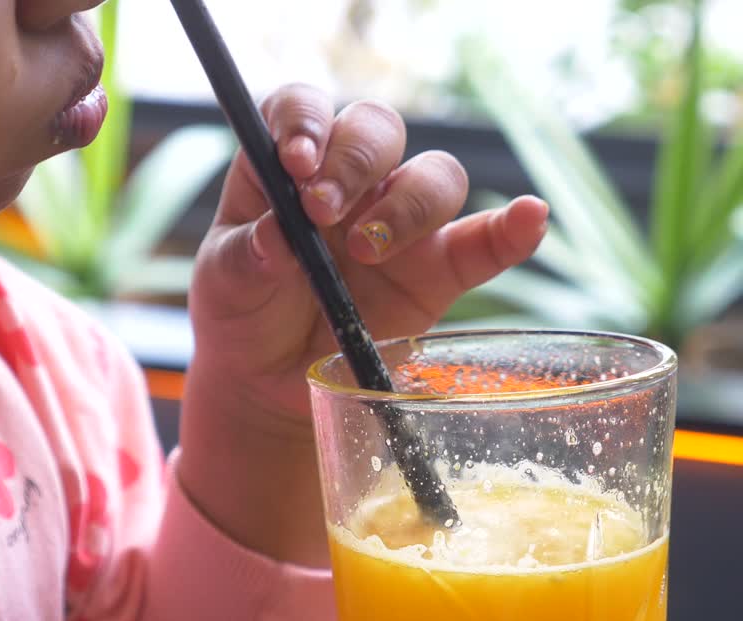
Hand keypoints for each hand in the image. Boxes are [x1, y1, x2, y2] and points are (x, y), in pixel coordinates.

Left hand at [178, 84, 548, 565]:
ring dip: (407, 203)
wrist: (268, 382)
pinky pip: (485, 242)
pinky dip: (512, 229)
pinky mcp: (438, 272)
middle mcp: (351, 181)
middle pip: (377, 129)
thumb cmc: (242, 314)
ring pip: (433, 175)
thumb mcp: (223, 285)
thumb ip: (243, 259)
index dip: (305, 120)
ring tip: (366, 252)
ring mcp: (400, 223)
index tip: (296, 161)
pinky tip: (528, 219)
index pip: (304, 108)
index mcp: (289, 168)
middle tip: (321, 213)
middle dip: (354, 160)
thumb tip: (274, 236)